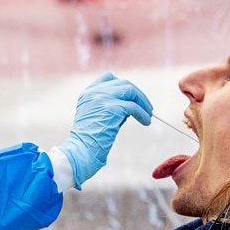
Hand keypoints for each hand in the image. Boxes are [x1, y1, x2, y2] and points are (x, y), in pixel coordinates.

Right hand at [58, 72, 152, 188]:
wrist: (81, 151)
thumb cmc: (89, 140)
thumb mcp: (97, 116)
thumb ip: (110, 106)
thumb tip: (131, 105)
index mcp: (87, 93)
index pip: (108, 77)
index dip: (122, 85)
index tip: (132, 96)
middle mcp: (94, 92)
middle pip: (123, 83)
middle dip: (137, 94)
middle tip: (147, 107)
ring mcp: (102, 98)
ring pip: (130, 90)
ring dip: (143, 102)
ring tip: (149, 114)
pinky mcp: (112, 108)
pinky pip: (133, 106)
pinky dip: (143, 113)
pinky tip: (146, 121)